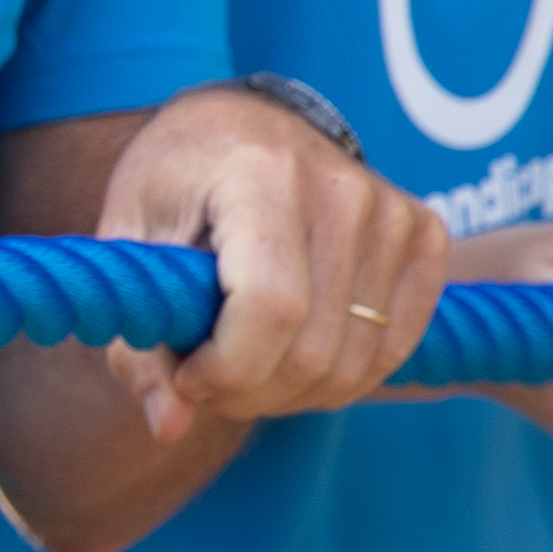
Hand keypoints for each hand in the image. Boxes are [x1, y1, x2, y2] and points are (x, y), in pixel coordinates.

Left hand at [98, 85, 440, 442]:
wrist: (242, 123)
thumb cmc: (175, 183)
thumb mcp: (129, 246)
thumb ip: (139, 342)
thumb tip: (169, 427)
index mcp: (260, 174)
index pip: (271, 309)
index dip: (225, 370)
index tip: (185, 376)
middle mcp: (340, 188)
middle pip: (314, 349)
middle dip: (250, 392)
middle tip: (207, 380)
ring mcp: (391, 211)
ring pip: (355, 363)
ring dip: (292, 392)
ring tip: (245, 364)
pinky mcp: (423, 234)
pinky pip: (392, 348)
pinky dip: (340, 376)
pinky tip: (292, 354)